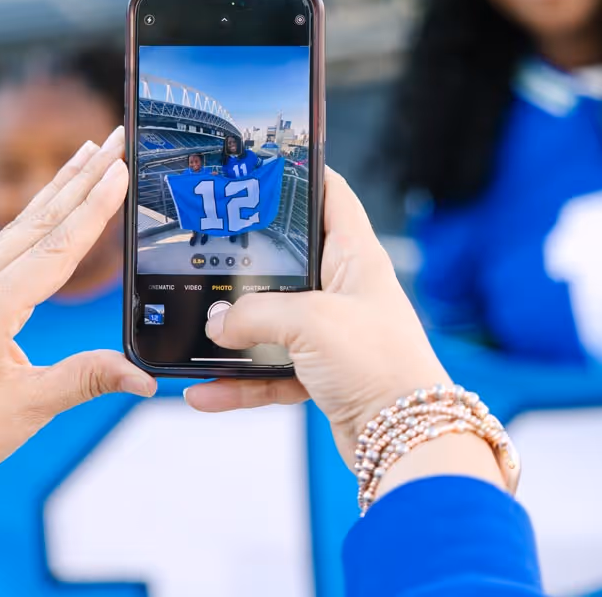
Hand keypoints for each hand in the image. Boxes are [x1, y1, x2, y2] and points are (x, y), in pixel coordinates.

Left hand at [0, 127, 154, 542]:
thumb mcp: (26, 410)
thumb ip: (86, 380)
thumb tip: (143, 377)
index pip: (59, 248)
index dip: (96, 209)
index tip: (122, 170)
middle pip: (42, 221)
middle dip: (84, 178)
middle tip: (117, 140)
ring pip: (14, 223)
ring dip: (54, 185)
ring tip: (85, 150)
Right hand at [184, 168, 450, 464]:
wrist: (408, 437)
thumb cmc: (380, 364)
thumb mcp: (312, 323)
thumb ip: (257, 315)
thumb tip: (218, 322)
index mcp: (356, 257)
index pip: (331, 196)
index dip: (301, 173)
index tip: (262, 164)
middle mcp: (345, 290)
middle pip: (289, 261)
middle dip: (247, 260)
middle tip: (205, 245)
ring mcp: (333, 333)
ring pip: (272, 323)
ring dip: (234, 333)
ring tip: (193, 330)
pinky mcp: (323, 374)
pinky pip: (270, 372)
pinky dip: (238, 383)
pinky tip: (203, 392)